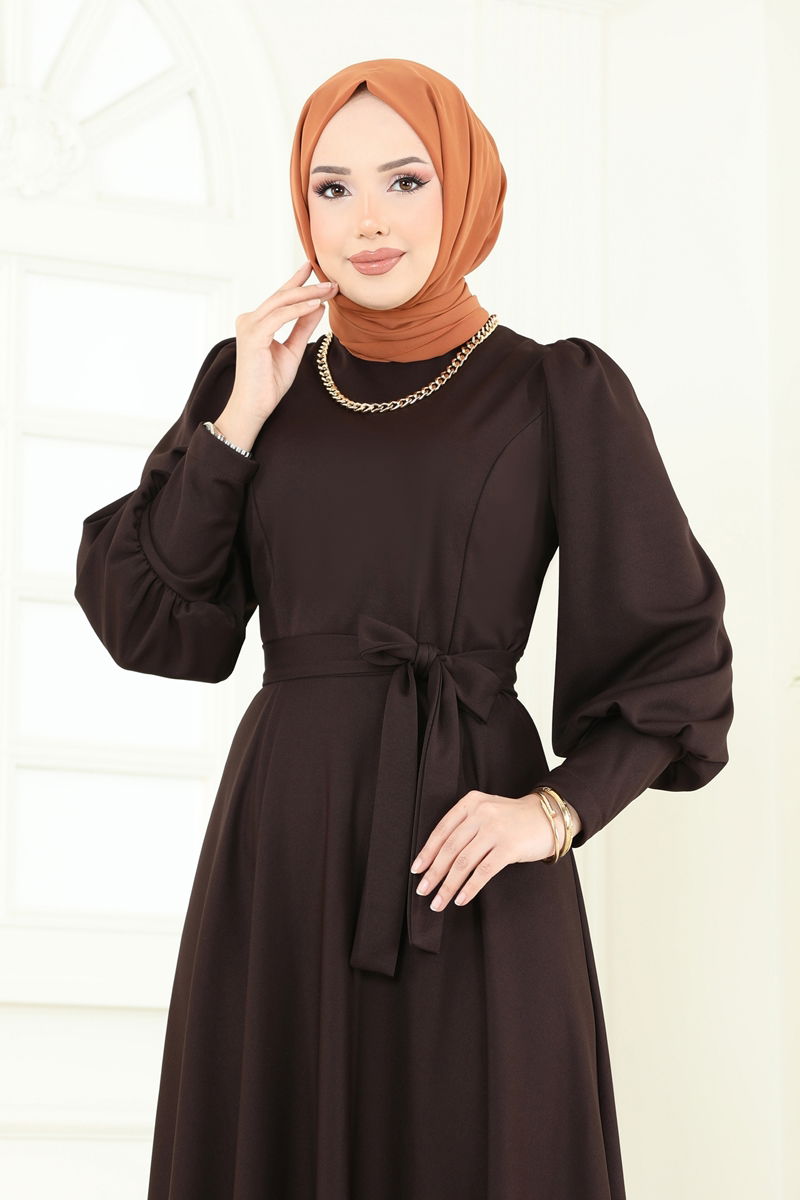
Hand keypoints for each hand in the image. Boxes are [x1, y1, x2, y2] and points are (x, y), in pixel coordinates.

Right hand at [214, 260, 338, 446]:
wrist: (255, 405)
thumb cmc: (269, 382)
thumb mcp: (292, 350)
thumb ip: (302, 327)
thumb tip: (318, 306)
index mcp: (257, 322)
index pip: (280, 297)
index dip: (297, 281)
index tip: (313, 268)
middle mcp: (250, 319)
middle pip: (282, 296)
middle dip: (308, 286)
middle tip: (331, 281)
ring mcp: (249, 325)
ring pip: (282, 302)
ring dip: (308, 294)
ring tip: (329, 289)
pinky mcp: (253, 335)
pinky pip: (280, 316)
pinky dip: (299, 309)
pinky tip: (316, 304)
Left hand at [409, 790, 569, 911]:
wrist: (548, 818)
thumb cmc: (513, 819)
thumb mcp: (486, 811)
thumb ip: (465, 825)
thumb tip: (438, 858)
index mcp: (471, 803)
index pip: (442, 830)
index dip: (427, 852)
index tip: (416, 869)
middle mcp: (481, 813)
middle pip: (450, 848)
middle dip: (433, 873)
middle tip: (422, 890)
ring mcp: (495, 830)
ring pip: (463, 862)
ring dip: (448, 886)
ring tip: (438, 902)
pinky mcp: (509, 847)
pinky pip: (483, 871)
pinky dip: (469, 887)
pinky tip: (460, 899)